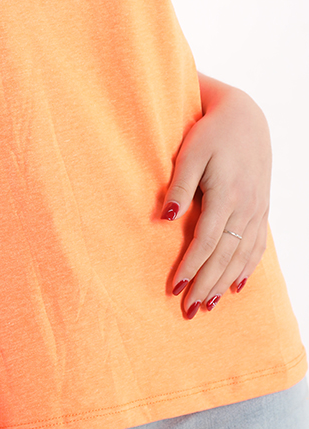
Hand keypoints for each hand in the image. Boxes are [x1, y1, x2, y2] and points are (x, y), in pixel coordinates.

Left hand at [162, 77, 270, 318]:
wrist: (245, 118)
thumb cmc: (210, 133)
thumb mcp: (190, 153)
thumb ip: (179, 185)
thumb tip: (166, 218)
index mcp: (226, 195)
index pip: (207, 241)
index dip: (191, 266)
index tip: (174, 287)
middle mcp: (246, 207)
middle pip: (225, 256)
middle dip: (206, 285)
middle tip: (188, 310)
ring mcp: (257, 210)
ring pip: (242, 256)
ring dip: (224, 283)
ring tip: (208, 305)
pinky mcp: (261, 209)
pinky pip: (256, 246)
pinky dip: (246, 269)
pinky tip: (236, 286)